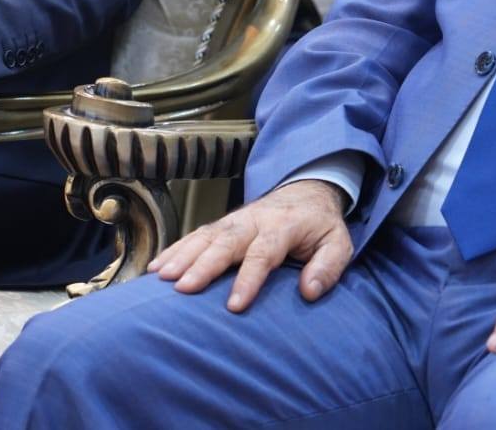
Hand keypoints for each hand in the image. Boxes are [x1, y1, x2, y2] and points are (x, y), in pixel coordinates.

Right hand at [148, 179, 351, 311]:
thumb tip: (309, 291)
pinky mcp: (222, 224)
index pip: (264, 253)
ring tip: (161, 278)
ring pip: (205, 236)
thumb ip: (328, 266)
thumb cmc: (321, 225)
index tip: (234, 306)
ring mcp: (235, 220)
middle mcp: (254, 220)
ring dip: (182, 256)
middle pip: (226, 242)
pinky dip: (175, 249)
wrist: (307, 190)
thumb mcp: (339, 243)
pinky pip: (195, 235)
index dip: (248, 279)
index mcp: (284, 226)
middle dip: (203, 265)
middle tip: (182, 288)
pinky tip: (156, 268)